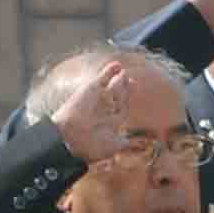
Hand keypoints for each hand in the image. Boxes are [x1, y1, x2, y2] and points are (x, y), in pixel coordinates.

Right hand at [50, 54, 165, 165]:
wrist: (71, 137)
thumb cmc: (92, 145)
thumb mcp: (114, 146)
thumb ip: (128, 143)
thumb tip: (142, 147)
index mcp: (108, 123)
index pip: (121, 110)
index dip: (127, 103)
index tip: (133, 102)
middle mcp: (103, 110)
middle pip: (117, 97)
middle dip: (125, 90)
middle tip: (133, 82)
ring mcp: (97, 99)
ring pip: (111, 87)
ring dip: (119, 80)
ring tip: (124, 73)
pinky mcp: (90, 89)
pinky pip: (102, 78)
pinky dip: (109, 71)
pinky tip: (116, 65)